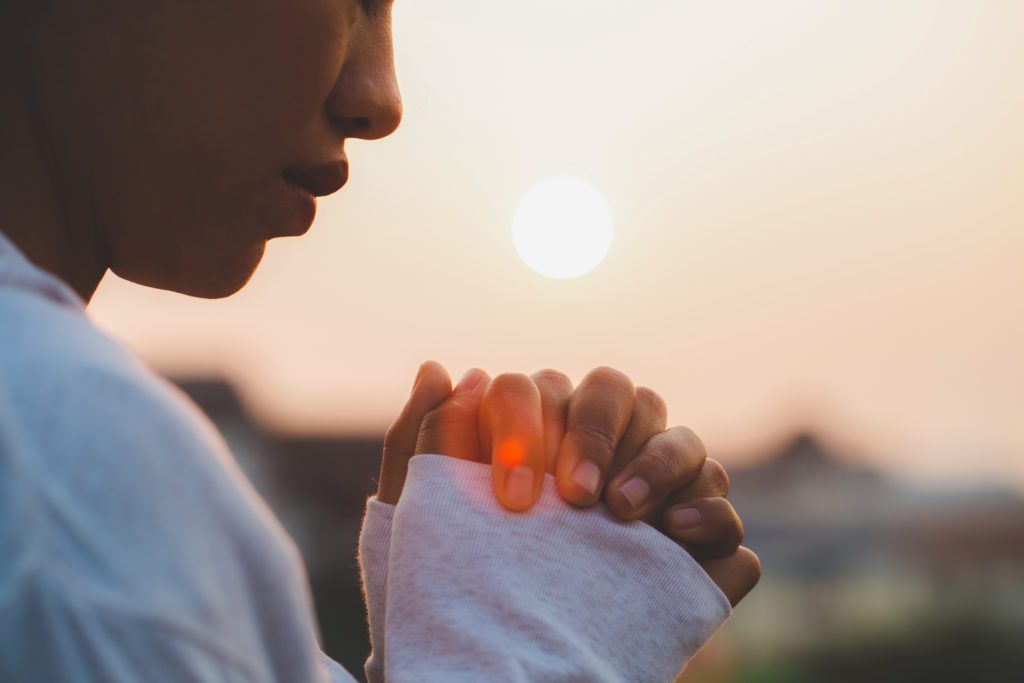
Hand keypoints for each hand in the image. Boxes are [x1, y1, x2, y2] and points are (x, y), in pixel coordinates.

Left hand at [376, 361, 760, 605]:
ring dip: (656, 463)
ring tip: (622, 514)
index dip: (531, 425)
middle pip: (620, 393)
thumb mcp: (427, 520)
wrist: (506, 662)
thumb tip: (442, 371)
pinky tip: (678, 534)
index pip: (543, 389)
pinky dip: (711, 512)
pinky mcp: (698, 544)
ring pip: (681, 438)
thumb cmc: (461, 582)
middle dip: (597, 432)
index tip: (513, 496)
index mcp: (541, 431)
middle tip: (573, 496)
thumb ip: (424, 442)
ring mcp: (657, 493)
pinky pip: (724, 509)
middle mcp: (603, 451)